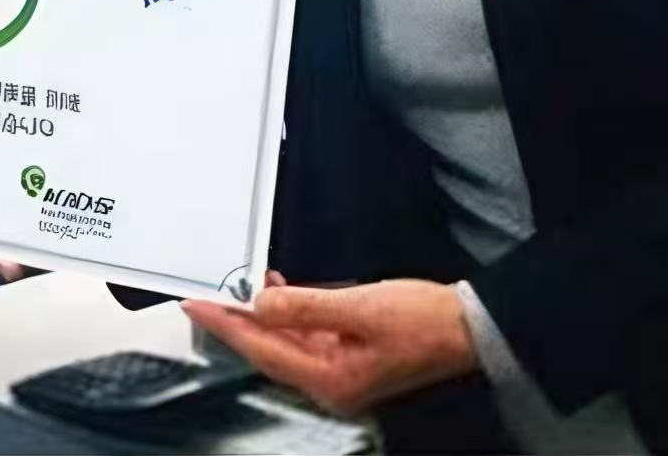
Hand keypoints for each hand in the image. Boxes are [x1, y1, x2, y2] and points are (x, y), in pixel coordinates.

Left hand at [182, 275, 475, 416]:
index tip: (198, 304)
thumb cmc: (426, 322)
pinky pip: (306, 336)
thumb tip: (263, 303)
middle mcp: (331, 383)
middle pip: (269, 351)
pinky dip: (289, 314)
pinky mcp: (350, 356)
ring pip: (286, 343)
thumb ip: (308, 305)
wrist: (469, 327)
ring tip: (241, 284)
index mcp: (332, 380)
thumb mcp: (362, 308)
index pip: (263, 349)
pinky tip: (280, 291)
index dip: (227, 325)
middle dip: (238, 321)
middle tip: (208, 294)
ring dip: (263, 315)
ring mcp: (341, 372)